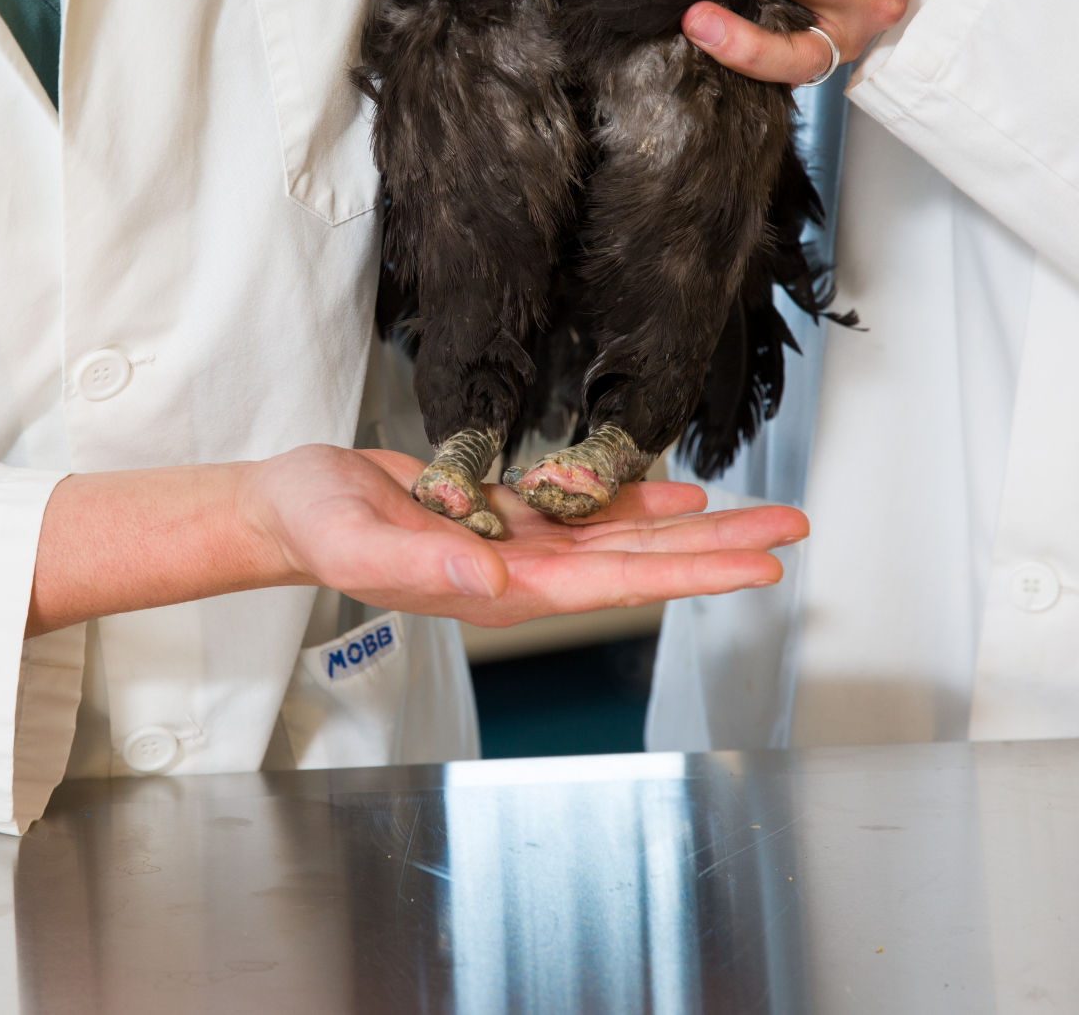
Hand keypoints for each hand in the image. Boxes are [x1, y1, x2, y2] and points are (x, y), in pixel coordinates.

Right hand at [242, 446, 805, 629]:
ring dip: (689, 524)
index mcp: (502, 589)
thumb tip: (496, 579)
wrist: (289, 507)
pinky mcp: (505, 515)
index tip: (755, 567)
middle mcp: (525, 573)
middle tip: (790, 530)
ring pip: (622, 534)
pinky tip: (673, 489)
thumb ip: (423, 568)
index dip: (689, 573)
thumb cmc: (314, 528)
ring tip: (756, 511)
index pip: (615, 583)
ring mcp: (519, 546)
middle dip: (716, 547)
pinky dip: (631, 497)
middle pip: (640, 560)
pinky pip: (583, 509)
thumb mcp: (357, 545)